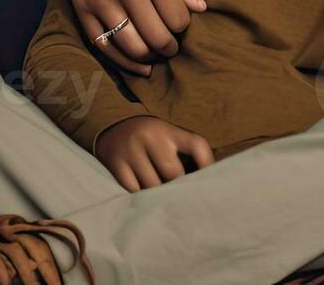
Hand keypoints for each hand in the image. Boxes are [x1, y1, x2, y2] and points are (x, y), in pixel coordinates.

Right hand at [49, 0, 204, 75]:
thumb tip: (201, 9)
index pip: (178, 18)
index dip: (183, 26)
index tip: (180, 22)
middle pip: (157, 37)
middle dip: (169, 48)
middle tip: (172, 47)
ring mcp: (102, 0)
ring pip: (131, 46)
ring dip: (148, 57)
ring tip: (155, 53)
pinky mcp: (82, 8)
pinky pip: (103, 45)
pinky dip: (121, 61)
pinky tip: (136, 63)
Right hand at [94, 116, 214, 191]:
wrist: (112, 127)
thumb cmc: (151, 140)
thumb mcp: (170, 137)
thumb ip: (188, 154)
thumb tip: (208, 180)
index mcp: (169, 130)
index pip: (197, 144)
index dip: (207, 163)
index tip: (210, 182)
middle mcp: (150, 136)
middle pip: (173, 172)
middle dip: (176, 185)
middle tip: (178, 195)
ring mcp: (131, 149)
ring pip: (152, 184)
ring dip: (156, 194)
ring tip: (159, 197)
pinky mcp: (115, 163)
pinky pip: (132, 189)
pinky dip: (138, 195)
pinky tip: (142, 196)